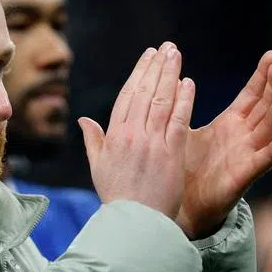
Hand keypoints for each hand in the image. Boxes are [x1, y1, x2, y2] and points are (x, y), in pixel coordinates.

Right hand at [79, 43, 195, 219]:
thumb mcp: (99, 168)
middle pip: (145, 92)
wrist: (134, 223)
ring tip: (176, 55)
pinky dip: (184, 99)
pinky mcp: (170, 153)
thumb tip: (83, 120)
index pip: (128, 96)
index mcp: (114, 137)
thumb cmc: (117, 198)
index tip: (148, 56)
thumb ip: (94, 140)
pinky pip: (178, 119)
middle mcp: (131, 135)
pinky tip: (189, 83)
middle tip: (166, 47)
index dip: (139, 73)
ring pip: (161, 100)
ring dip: (170, 74)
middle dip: (156, 66)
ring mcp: (151, 143)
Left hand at [176, 50, 271, 238]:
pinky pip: (268, 156)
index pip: (251, 95)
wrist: (179, 206)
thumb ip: (181, 107)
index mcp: (230, 124)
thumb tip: (174, 79)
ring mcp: (248, 154)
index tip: (271, 55)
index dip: (262, 76)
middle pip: (265, 106)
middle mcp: (244, 136)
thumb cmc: (183, 168)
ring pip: (271, 126)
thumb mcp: (182, 131)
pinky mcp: (247, 174)